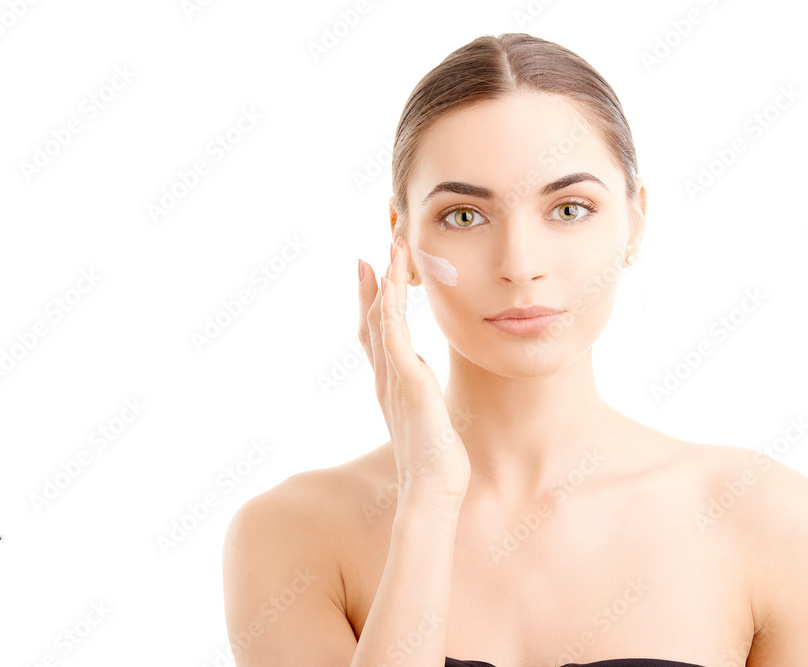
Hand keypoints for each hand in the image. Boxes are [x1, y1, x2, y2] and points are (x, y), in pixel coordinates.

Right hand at [357, 236, 470, 504]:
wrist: (434, 489)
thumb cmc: (439, 465)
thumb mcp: (432, 422)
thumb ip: (425, 402)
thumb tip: (428, 387)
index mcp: (393, 388)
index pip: (378, 340)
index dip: (375, 309)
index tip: (375, 282)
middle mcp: (386, 379)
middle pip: (372, 323)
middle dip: (371, 289)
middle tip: (368, 258)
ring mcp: (392, 377)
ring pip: (381, 319)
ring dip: (383, 283)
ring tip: (384, 252)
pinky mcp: (404, 378)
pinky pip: (392, 330)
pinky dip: (391, 300)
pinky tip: (394, 277)